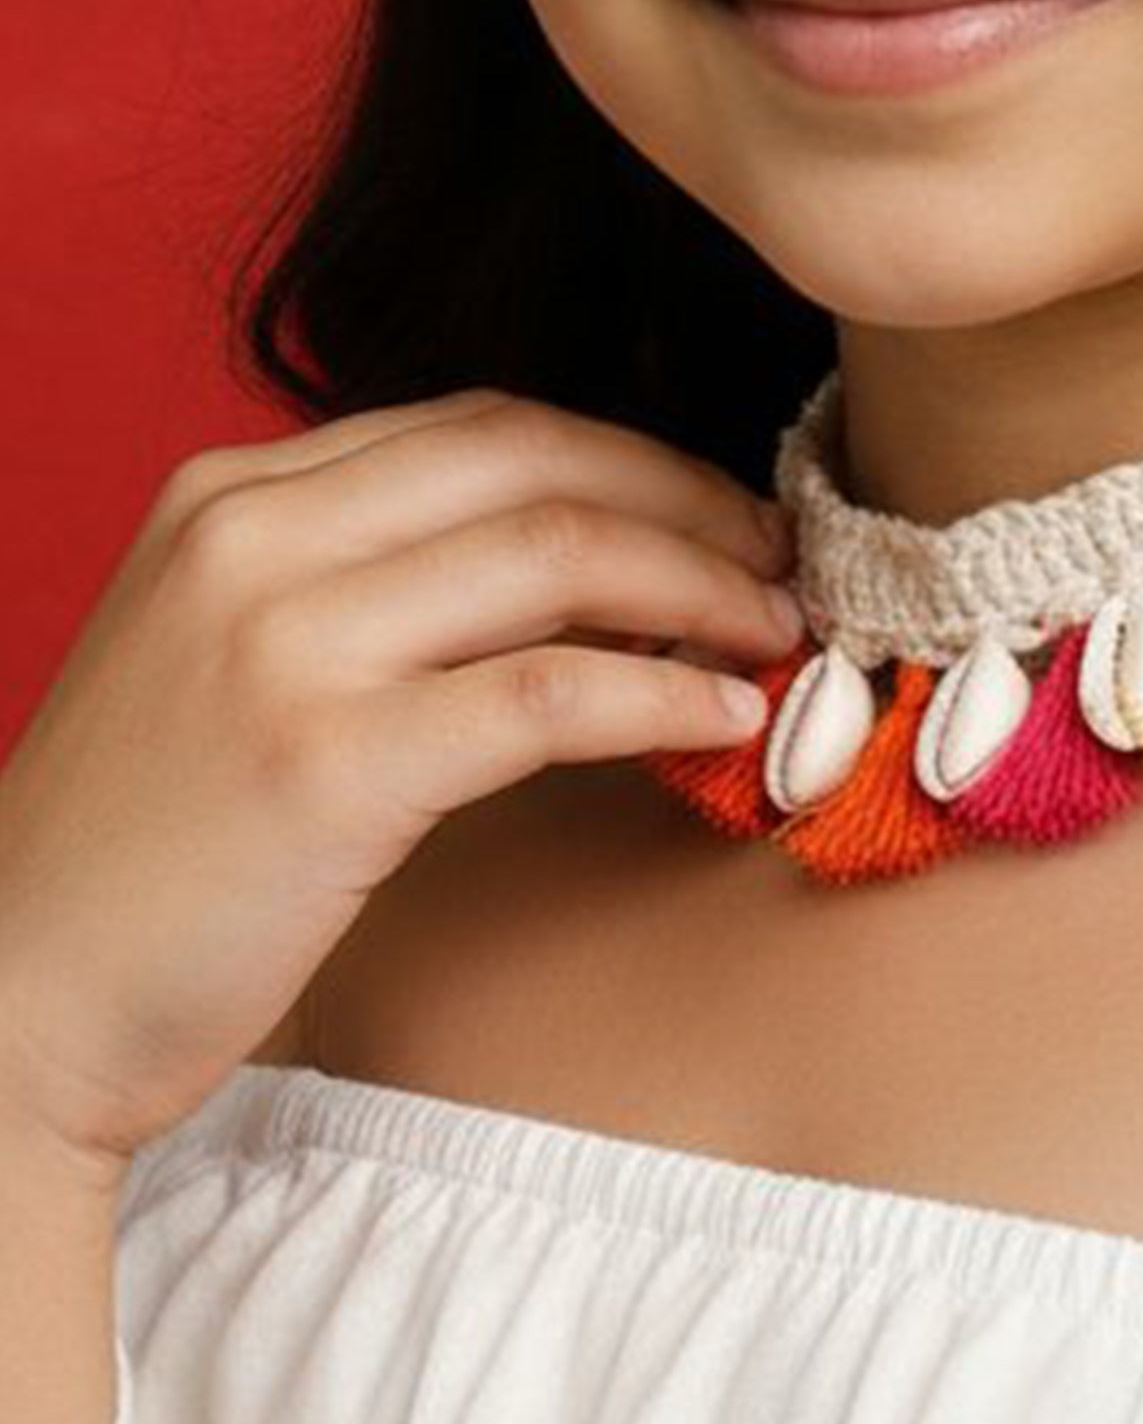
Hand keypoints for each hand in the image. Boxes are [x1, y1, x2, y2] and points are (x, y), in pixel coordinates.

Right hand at [0, 389, 804, 1176]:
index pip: (478, 425)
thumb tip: (569, 571)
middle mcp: (253, 536)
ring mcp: (283, 642)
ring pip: (560, 556)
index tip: (717, 509)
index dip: (627, 457)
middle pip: (537, 461)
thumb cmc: (141, 853)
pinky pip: (547, 693)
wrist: (6, 999)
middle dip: (689, 500)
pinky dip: (661, 695)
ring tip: (781, 632)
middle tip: (785, 558)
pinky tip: (723, 720)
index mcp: (231, 494)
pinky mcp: (327, 761)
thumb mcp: (225, 658)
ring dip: (703, 587)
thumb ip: (359, 586)